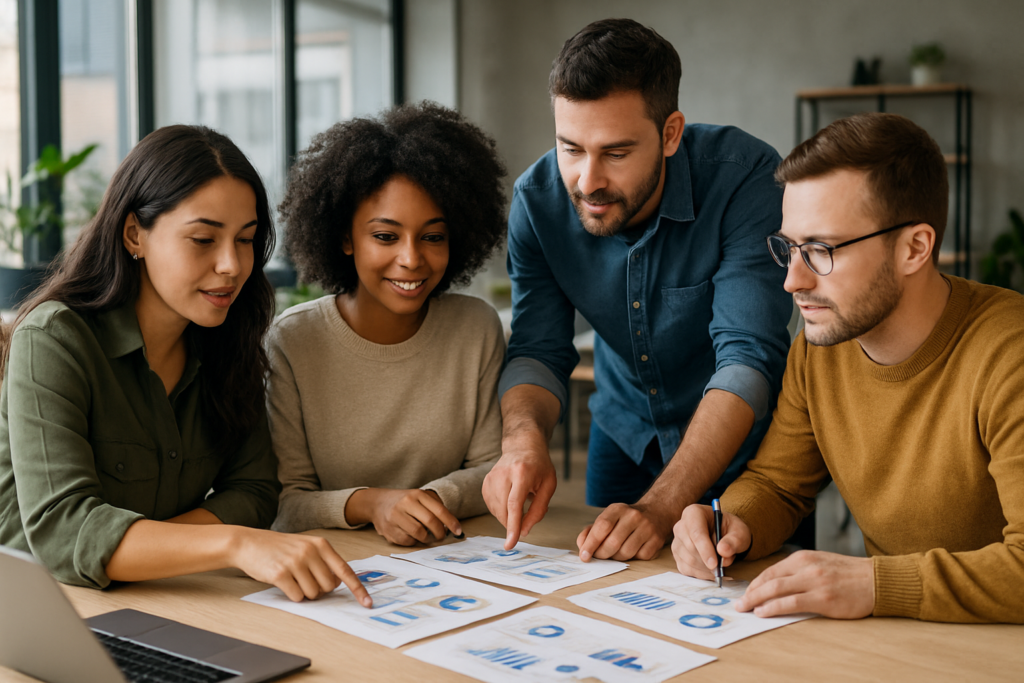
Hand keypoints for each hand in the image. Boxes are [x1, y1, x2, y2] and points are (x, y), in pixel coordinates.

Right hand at [230, 528, 371, 605]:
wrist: (248, 543)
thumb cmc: (279, 548)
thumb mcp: (305, 546)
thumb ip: (324, 561)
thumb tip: (338, 583)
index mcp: (321, 544)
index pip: (345, 570)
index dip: (357, 588)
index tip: (367, 602)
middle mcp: (310, 551)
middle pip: (328, 587)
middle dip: (319, 589)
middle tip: (305, 580)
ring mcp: (295, 562)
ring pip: (313, 593)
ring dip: (304, 593)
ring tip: (293, 579)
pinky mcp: (280, 573)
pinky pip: (297, 596)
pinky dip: (292, 595)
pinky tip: (283, 582)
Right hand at [359, 489, 460, 545]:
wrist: (377, 503)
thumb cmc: (405, 502)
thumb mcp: (420, 497)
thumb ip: (435, 508)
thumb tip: (452, 526)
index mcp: (417, 494)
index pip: (439, 509)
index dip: (451, 522)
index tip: (458, 531)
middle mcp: (406, 503)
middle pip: (430, 522)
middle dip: (440, 533)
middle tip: (441, 536)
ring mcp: (395, 516)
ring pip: (419, 533)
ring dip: (427, 539)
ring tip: (426, 536)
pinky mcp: (388, 529)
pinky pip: (407, 541)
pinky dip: (414, 542)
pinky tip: (412, 536)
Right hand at [482, 434, 556, 549]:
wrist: (522, 446)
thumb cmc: (539, 466)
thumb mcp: (549, 486)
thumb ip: (538, 510)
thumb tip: (525, 531)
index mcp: (522, 473)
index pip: (514, 504)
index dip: (513, 526)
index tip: (510, 544)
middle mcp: (503, 474)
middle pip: (504, 510)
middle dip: (513, 523)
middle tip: (526, 520)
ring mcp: (491, 477)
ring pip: (496, 511)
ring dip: (508, 516)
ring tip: (520, 502)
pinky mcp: (485, 482)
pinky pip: (491, 506)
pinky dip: (501, 510)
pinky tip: (510, 500)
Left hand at [576, 502, 674, 561]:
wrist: (656, 511)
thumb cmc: (626, 519)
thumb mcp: (609, 517)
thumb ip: (592, 530)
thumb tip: (582, 546)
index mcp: (618, 509)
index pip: (602, 526)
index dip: (591, 543)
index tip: (584, 555)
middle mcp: (634, 516)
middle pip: (613, 543)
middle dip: (602, 554)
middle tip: (598, 557)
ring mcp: (647, 528)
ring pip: (626, 553)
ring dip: (616, 558)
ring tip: (615, 553)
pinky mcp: (657, 540)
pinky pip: (640, 557)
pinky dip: (633, 558)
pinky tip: (632, 550)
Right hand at [671, 504, 750, 578]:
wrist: (724, 535)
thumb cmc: (730, 530)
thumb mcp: (740, 532)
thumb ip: (734, 540)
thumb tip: (723, 551)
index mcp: (694, 513)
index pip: (696, 532)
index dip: (705, 549)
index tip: (715, 564)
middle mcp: (681, 526)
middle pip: (691, 548)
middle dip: (708, 561)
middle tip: (723, 566)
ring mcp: (677, 542)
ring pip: (689, 560)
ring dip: (706, 568)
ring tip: (720, 565)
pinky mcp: (677, 556)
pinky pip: (687, 569)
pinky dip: (701, 574)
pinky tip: (711, 571)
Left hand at [736, 550, 873, 618]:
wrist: (877, 580)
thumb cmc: (849, 574)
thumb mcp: (820, 563)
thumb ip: (800, 571)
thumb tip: (777, 584)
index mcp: (803, 557)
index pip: (771, 570)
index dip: (755, 583)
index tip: (746, 593)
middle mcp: (806, 567)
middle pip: (769, 580)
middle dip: (750, 592)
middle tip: (739, 603)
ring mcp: (814, 582)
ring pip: (776, 590)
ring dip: (756, 600)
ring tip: (746, 609)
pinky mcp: (823, 598)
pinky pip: (791, 603)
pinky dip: (773, 608)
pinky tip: (764, 612)